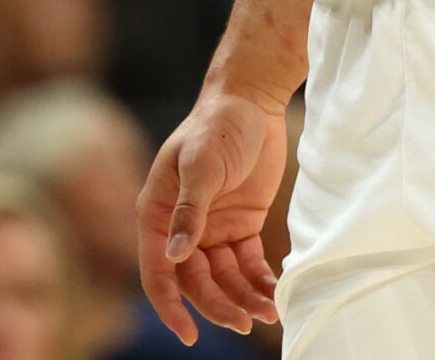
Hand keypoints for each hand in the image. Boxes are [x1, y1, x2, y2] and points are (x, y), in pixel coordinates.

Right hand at [137, 88, 289, 344]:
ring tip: (269, 312)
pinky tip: (276, 293)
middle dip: (218, 306)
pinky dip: (259, 282)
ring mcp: (212, 228)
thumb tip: (176, 256)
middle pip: (195, 282)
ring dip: (243, 298)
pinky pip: (248, 265)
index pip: (158, 270)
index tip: (188, 335)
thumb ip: (189, 211)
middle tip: (246, 323)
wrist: (252, 99)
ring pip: (224, 279)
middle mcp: (182, 227)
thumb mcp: (200, 164)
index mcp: (158, 213)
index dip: (170, 306)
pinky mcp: (241, 226)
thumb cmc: (216, 125)